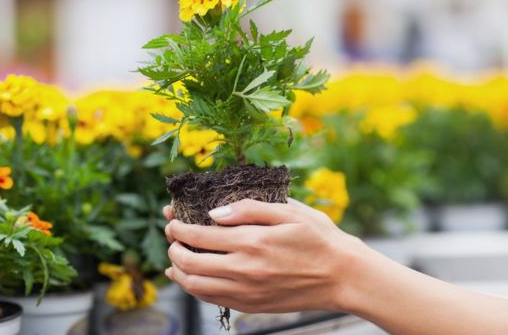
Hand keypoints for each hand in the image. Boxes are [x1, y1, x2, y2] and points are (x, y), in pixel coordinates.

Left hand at [162, 198, 365, 312]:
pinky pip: (212, 299)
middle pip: (190, 262)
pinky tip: (190, 278)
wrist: (344, 277)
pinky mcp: (251, 306)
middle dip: (172, 247)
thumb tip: (214, 213)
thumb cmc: (319, 239)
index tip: (172, 219)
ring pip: (196, 286)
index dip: (178, 227)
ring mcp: (247, 292)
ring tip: (173, 259)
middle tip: (171, 235)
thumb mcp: (289, 212)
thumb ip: (249, 209)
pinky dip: (194, 288)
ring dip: (177, 271)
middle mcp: (245, 269)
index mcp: (253, 241)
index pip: (199, 235)